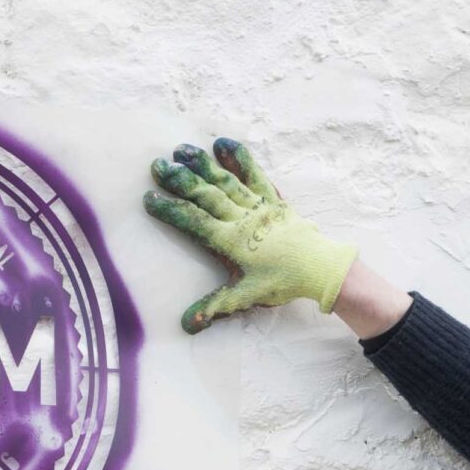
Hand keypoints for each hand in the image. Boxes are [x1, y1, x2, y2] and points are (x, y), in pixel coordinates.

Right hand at [142, 137, 357, 333]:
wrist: (321, 268)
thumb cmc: (282, 282)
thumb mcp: (246, 296)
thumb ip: (214, 307)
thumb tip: (185, 326)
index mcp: (231, 241)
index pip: (194, 222)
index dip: (170, 209)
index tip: (148, 197)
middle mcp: (242, 218)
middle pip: (206, 194)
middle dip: (180, 179)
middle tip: (157, 165)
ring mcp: (258, 205)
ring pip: (225, 180)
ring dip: (202, 163)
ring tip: (182, 149)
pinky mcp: (273, 198)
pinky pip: (254, 173)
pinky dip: (239, 157)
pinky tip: (223, 143)